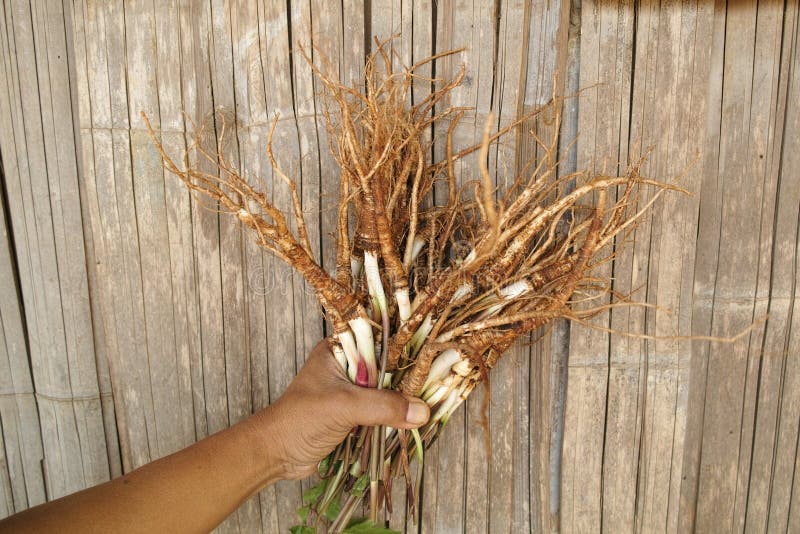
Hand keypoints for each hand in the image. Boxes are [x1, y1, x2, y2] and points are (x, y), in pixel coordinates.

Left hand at [256, 340, 430, 479]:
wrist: (275, 454)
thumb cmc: (301, 419)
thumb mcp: (345, 406)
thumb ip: (383, 407)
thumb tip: (422, 411)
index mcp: (339, 350)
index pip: (379, 341)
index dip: (405, 348)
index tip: (433, 356)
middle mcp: (346, 366)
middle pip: (387, 368)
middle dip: (408, 378)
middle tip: (436, 384)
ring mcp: (349, 391)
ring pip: (385, 391)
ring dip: (402, 400)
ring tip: (431, 402)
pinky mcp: (352, 415)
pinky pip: (381, 411)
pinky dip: (395, 417)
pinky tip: (413, 421)